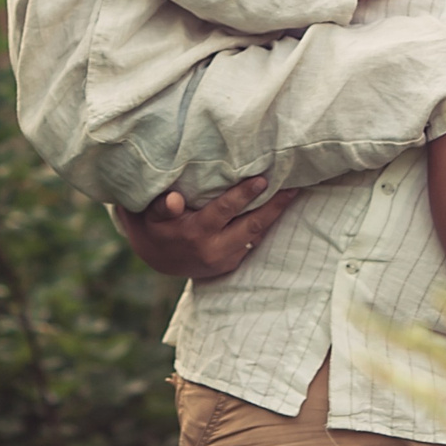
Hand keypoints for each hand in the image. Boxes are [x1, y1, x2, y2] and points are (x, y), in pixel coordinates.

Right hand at [112, 179, 298, 280]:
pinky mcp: (231, 265)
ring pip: (256, 235)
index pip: (225, 211)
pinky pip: (252, 243)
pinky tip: (276, 209)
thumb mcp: (151, 214)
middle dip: (274, 206)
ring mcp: (225, 260)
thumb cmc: (155, 225)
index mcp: (195, 233)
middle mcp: (214, 249)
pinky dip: (264, 226)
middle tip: (294, 187)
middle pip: (252, 226)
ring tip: (292, 194)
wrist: (157, 259)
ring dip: (274, 216)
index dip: (244, 195)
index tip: (262, 179)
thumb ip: (163, 206)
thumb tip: (175, 200)